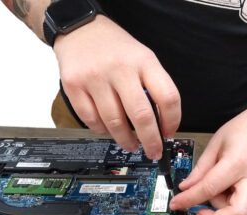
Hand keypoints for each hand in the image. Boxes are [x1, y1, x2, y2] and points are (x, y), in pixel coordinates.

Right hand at [53, 15, 180, 158]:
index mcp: (144, 61)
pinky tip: (109, 130)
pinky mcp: (74, 86)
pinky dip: (103, 130)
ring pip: (115, 122)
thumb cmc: (116, 48)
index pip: (167, 97)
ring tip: (131, 144)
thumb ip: (153, 86)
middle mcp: (120, 69)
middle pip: (141, 115)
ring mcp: (95, 78)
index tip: (169, 133)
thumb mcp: (143, 58)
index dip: (172, 121)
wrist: (81, 30)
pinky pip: (92, 120)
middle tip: (154, 151)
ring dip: (126, 140)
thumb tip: (162, 124)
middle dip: (150, 140)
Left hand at [169, 102, 246, 214]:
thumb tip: (186, 187)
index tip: (176, 204)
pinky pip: (242, 203)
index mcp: (238, 163)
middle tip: (199, 213)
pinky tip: (229, 182)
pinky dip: (229, 199)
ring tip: (218, 182)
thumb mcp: (216, 143)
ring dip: (220, 204)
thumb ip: (201, 168)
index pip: (209, 189)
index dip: (189, 199)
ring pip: (238, 211)